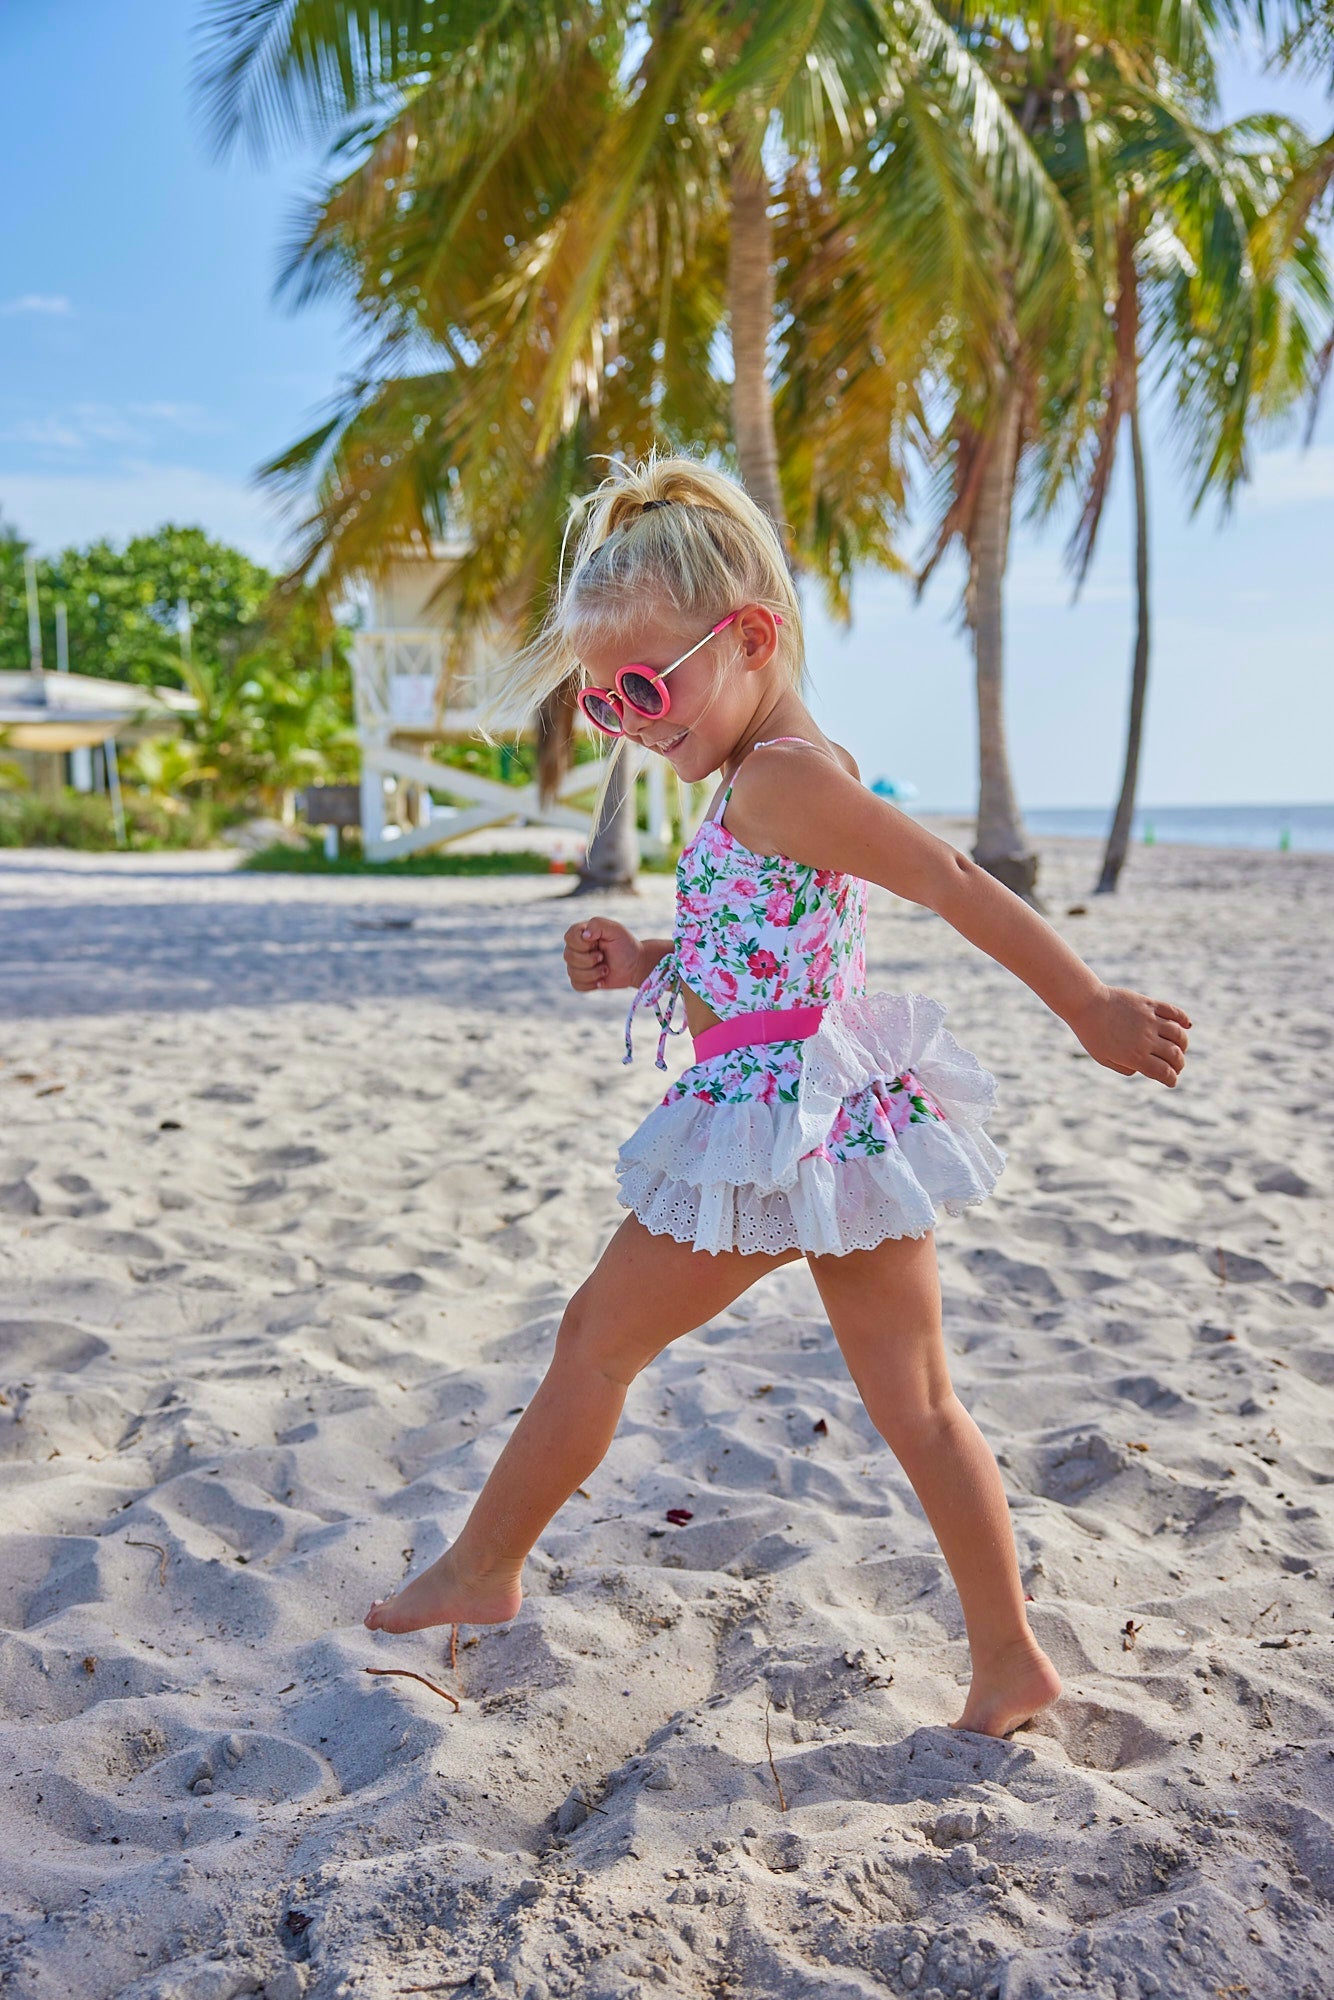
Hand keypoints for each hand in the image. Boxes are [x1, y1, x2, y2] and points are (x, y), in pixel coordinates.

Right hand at [562, 916, 643, 992]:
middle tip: (603, 957)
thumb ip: (598, 925)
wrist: (634, 965)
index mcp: (582, 933)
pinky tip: (602, 980)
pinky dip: (591, 984)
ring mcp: (577, 965)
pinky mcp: (581, 979)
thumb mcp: (615, 930)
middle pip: (568, 956)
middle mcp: (576, 948)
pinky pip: (576, 985)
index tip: (597, 943)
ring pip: (572, 972)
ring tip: (606, 969)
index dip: (582, 944)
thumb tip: (584, 935)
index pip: (569, 937)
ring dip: (593, 973)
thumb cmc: (625, 945)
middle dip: (589, 960)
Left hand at [1070, 984, 1190, 1085]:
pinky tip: (1187, 1025)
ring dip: (1183, 1044)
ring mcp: (1150, 1021)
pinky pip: (1173, 1012)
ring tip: (1180, 1047)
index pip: (1164, 1072)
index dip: (1171, 1079)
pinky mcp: (1149, 1005)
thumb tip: (1142, 1069)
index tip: (1171, 1081)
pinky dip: (1184, 1019)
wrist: (1086, 1004)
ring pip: (1178, 1035)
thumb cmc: (1091, 1033)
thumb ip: (1124, 1068)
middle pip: (1175, 1056)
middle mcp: (1146, 1040)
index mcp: (1135, 1056)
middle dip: (1179, 1064)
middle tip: (1177, 1066)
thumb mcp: (1103, 1058)